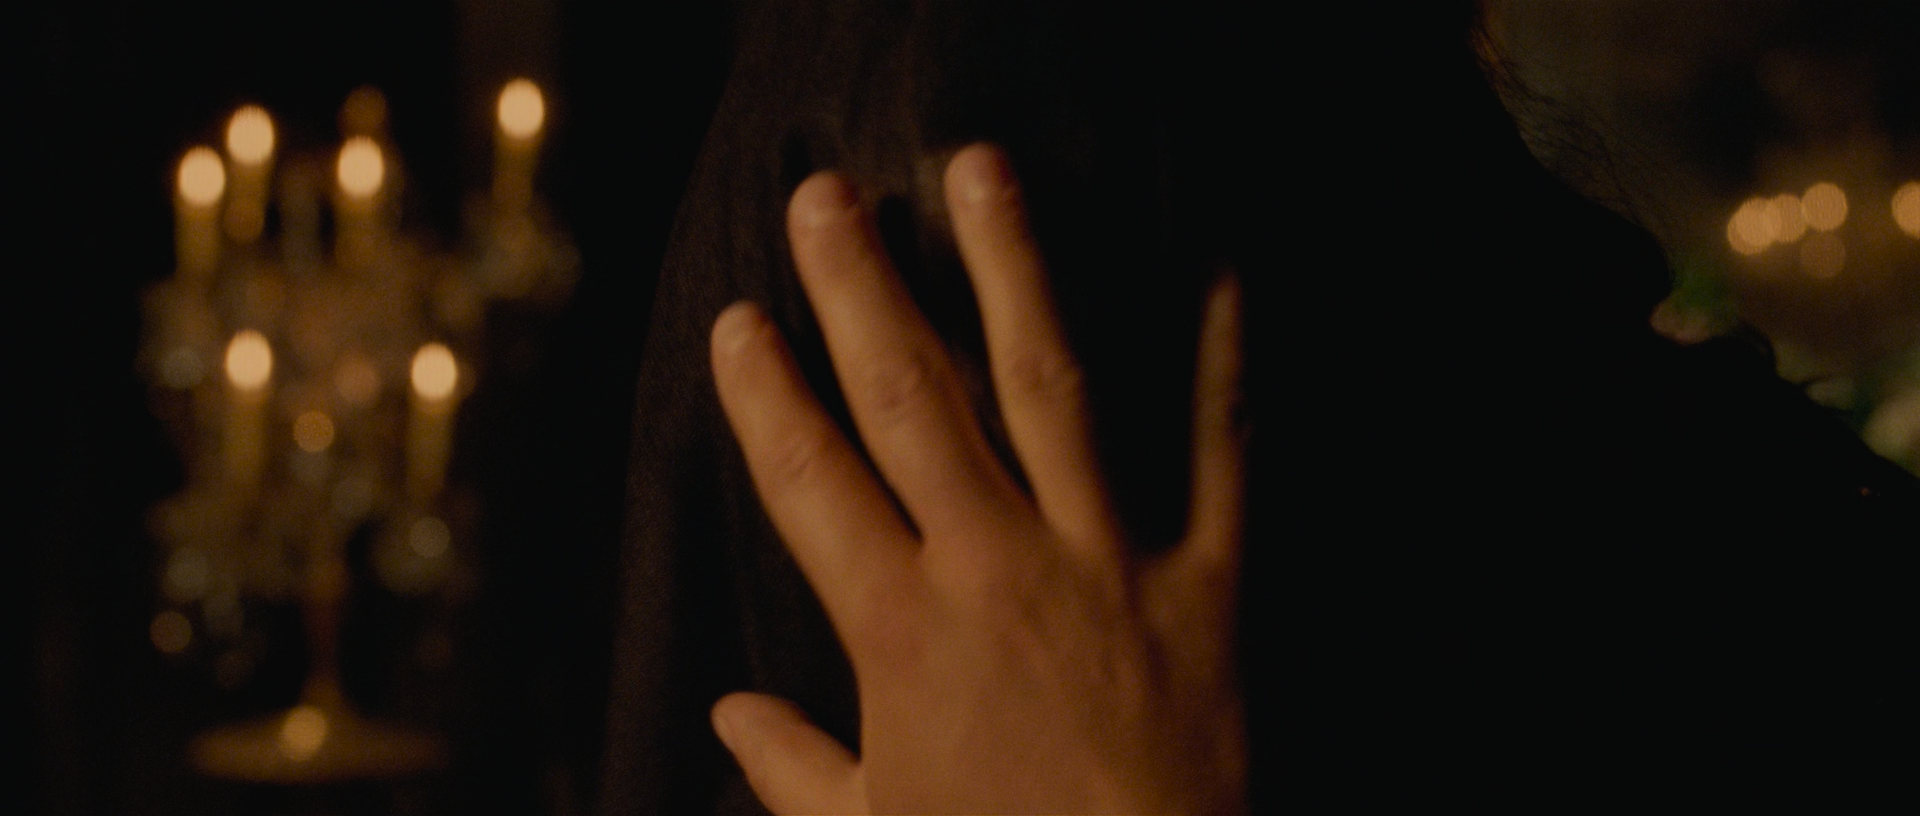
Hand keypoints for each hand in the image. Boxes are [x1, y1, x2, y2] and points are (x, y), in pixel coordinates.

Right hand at [708, 144, 1245, 814]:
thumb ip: (799, 768)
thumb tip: (730, 714)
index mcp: (899, 630)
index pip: (808, 479)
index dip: (764, 391)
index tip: (739, 315)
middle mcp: (993, 569)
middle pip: (908, 399)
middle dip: (858, 287)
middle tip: (826, 193)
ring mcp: (1103, 563)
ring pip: (1044, 388)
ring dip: (1008, 271)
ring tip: (979, 172)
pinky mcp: (1205, 585)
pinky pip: (1219, 457)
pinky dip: (1221, 365)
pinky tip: (1217, 272)